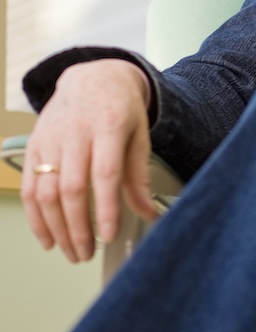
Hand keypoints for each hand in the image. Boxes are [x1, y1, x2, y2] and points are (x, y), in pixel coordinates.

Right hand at [20, 59, 159, 261]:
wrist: (93, 78)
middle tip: (87, 253)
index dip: (105, 208)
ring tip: (70, 251)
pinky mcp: (34, 147)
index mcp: (109, 127)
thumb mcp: (140, 135)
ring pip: (46, 192)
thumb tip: (149, 213)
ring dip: (56, 228)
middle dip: (78, 227)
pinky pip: (30, 186)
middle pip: (71, 188)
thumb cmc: (121, 108)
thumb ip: (140, 176)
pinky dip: (36, 217)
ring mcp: (51, 140)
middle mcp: (76, 134)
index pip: (105, 174)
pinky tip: (47, 237)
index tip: (109, 235)